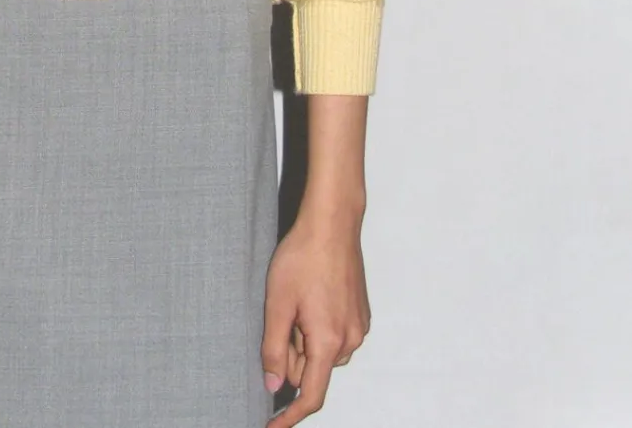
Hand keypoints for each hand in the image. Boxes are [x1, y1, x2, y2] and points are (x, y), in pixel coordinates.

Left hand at [260, 212, 370, 423]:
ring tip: (295, 302)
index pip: (312, 396)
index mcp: (329, 342)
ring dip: (303, 339)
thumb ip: (273, 349)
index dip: (290, 416)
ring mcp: (358, 327)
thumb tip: (273, 387)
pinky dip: (317, 328)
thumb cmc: (302, 258)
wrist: (332, 224)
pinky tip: (309, 297)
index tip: (272, 426)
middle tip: (280, 317)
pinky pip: (333, 336)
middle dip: (291, 356)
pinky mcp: (360, 314)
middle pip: (313, 371)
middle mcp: (350, 341)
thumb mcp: (277, 303)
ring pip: (322, 353)